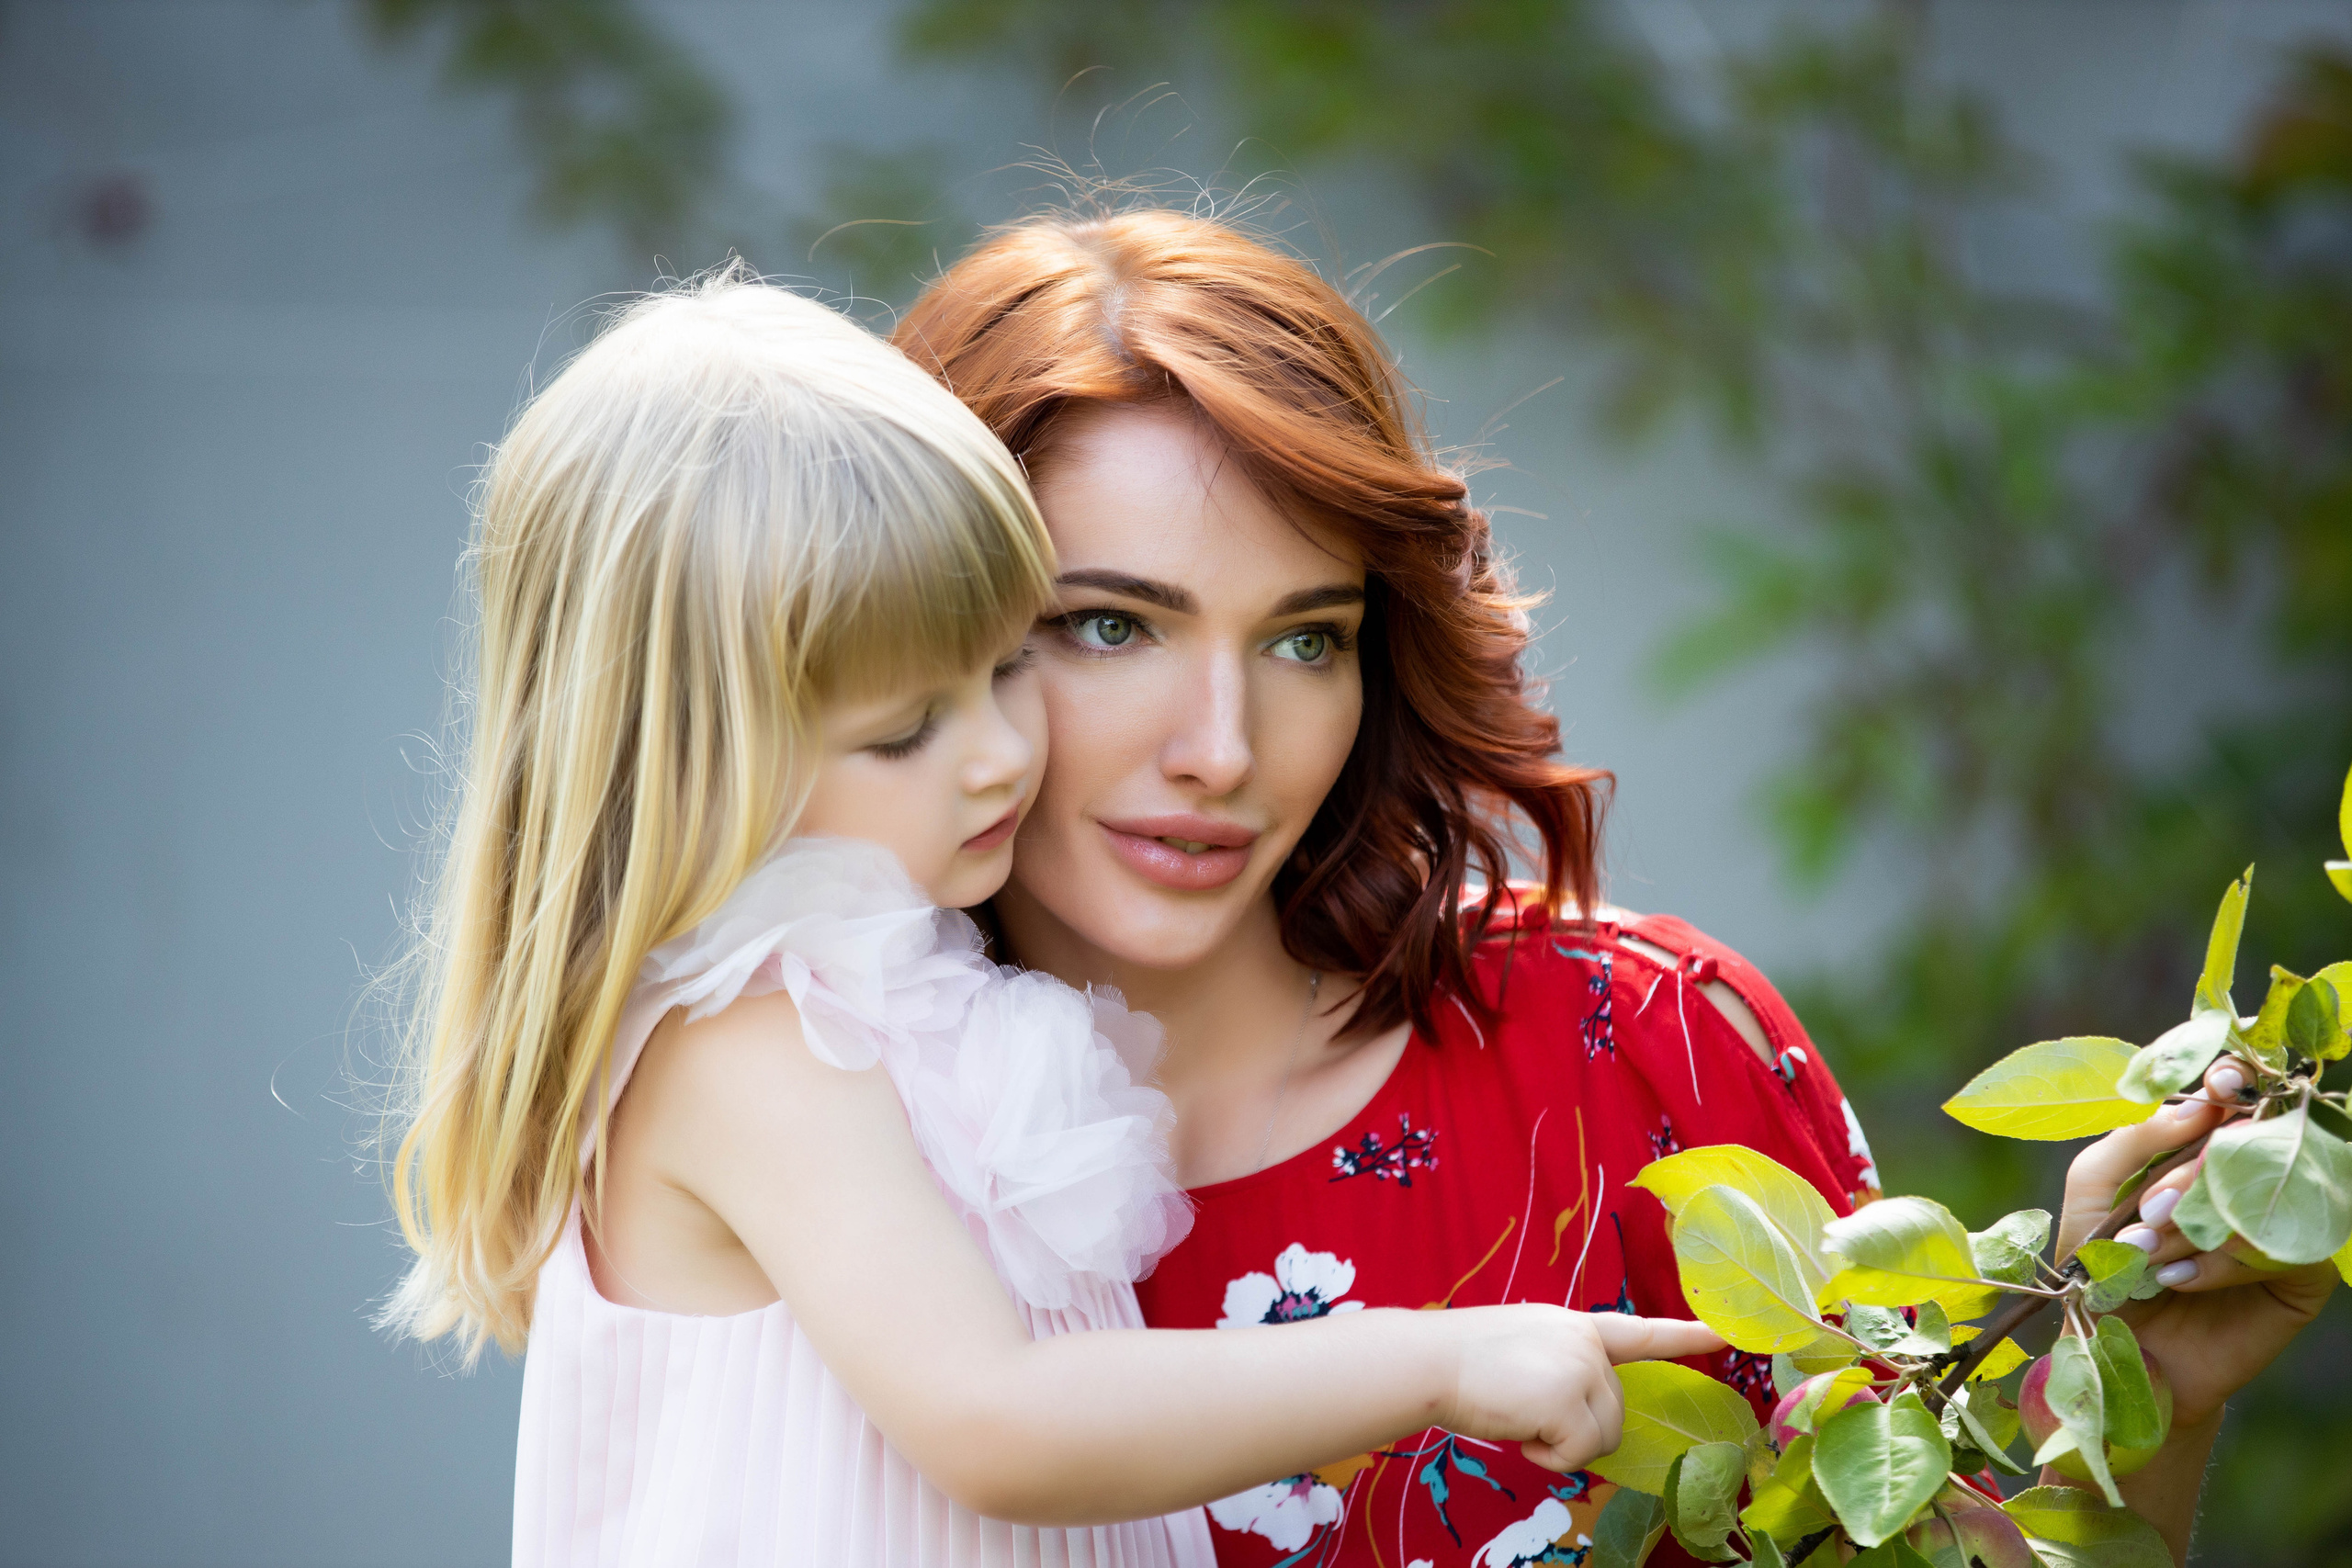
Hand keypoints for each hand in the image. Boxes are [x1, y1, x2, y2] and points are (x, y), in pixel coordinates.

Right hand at [1439, 1305, 1724, 1472]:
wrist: (1430, 1361)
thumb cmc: (1463, 1361)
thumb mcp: (1526, 1352)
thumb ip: (1563, 1370)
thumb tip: (1579, 1417)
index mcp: (1576, 1327)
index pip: (1641, 1332)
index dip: (1686, 1335)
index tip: (1726, 1334)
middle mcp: (1588, 1343)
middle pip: (1615, 1411)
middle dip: (1575, 1430)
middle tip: (1526, 1417)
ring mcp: (1583, 1368)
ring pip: (1603, 1436)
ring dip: (1562, 1445)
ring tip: (1520, 1421)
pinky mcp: (1570, 1399)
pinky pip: (1579, 1453)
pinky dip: (1549, 1458)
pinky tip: (1520, 1434)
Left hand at [2060, 1058, 2338, 1428]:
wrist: (2119, 1351)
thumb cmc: (2102, 1264)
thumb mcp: (2094, 1193)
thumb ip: (2133, 1139)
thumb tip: (2197, 1108)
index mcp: (2206, 1147)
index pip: (2235, 1097)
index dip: (2233, 1083)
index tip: (2217, 1087)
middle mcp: (2253, 1177)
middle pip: (2249, 1144)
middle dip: (2189, 1179)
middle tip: (2147, 1214)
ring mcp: (2286, 1223)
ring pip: (2266, 1194)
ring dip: (2196, 1225)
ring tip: (2148, 1257)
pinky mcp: (2305, 1275)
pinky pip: (2281, 1247)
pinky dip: (2223, 1261)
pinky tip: (2181, 1281)